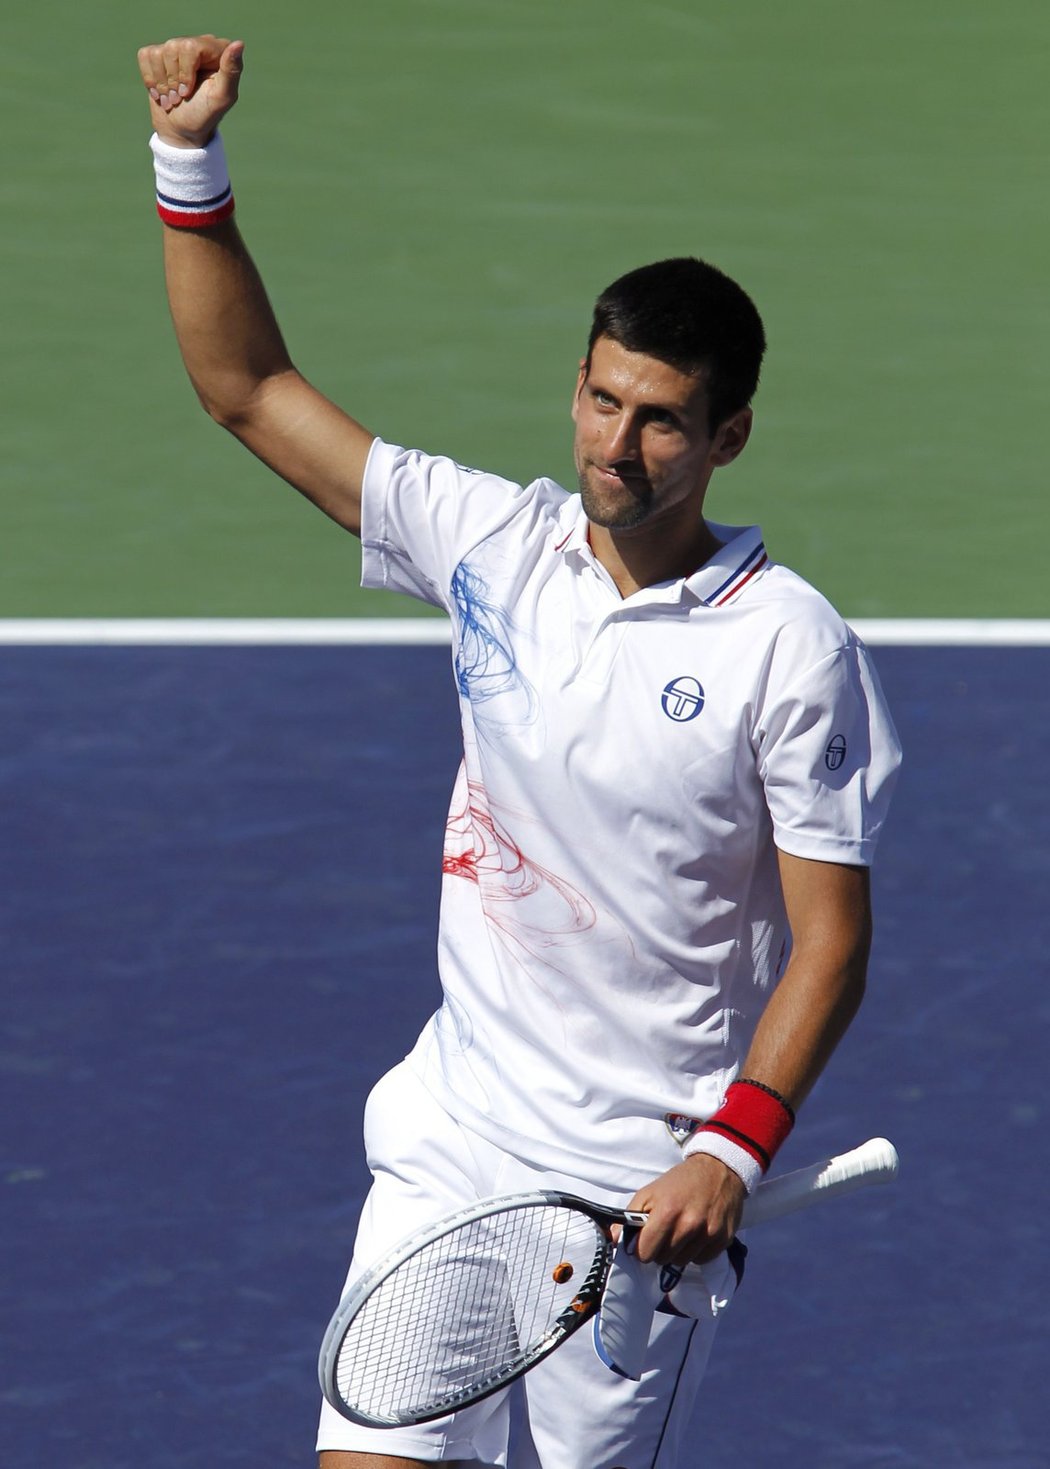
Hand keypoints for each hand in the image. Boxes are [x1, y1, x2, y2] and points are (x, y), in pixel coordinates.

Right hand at [136, 35, 243, 147]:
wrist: (182, 131)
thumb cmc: (205, 115)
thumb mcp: (222, 97)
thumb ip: (232, 71)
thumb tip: (239, 44)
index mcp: (217, 50)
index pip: (191, 47)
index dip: (185, 72)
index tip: (188, 92)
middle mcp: (198, 44)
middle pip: (173, 48)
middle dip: (173, 79)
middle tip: (180, 97)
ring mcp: (177, 48)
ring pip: (158, 53)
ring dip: (162, 83)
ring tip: (172, 98)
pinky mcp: (158, 55)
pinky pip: (145, 55)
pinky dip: (150, 79)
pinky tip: (161, 92)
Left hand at [625, 1154, 746, 1267]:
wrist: (718, 1169)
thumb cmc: (679, 1182)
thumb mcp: (650, 1192)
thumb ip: (630, 1216)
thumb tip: (613, 1239)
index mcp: (667, 1212)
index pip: (645, 1252)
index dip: (642, 1247)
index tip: (646, 1239)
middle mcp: (689, 1225)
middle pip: (663, 1260)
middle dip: (660, 1249)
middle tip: (665, 1232)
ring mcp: (709, 1234)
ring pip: (682, 1262)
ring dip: (678, 1251)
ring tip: (682, 1231)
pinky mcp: (724, 1240)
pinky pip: (701, 1260)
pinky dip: (696, 1251)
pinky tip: (697, 1234)